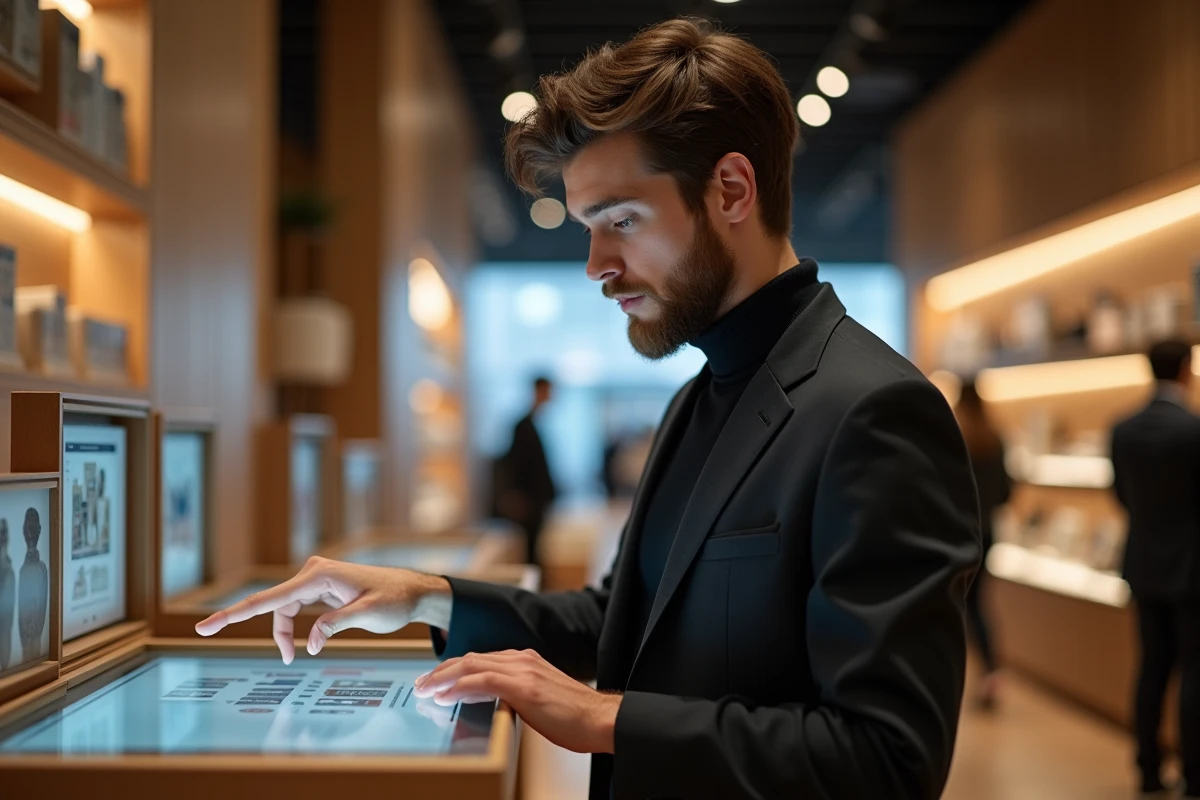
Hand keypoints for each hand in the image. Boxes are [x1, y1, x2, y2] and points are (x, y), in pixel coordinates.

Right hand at [194, 556, 452, 663]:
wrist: (412, 591)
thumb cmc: (394, 599)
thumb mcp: (368, 614)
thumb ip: (337, 625)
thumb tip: (310, 643)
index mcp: (319, 575)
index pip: (269, 598)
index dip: (234, 614)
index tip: (205, 626)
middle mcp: (312, 572)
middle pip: (273, 606)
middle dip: (264, 630)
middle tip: (247, 646)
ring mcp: (314, 578)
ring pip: (283, 609)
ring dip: (283, 633)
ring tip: (291, 656)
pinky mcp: (319, 587)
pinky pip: (294, 608)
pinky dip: (292, 627)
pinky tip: (298, 644)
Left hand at [412, 649, 620, 753]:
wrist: (600, 719)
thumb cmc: (575, 716)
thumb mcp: (541, 699)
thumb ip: (517, 695)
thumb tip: (494, 704)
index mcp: (526, 660)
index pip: (481, 659)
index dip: (454, 668)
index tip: (436, 680)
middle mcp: (522, 659)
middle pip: (470, 658)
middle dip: (441, 671)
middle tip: (421, 684)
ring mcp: (523, 670)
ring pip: (471, 665)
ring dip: (443, 677)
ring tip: (425, 690)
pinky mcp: (524, 687)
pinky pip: (482, 681)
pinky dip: (458, 687)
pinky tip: (444, 696)